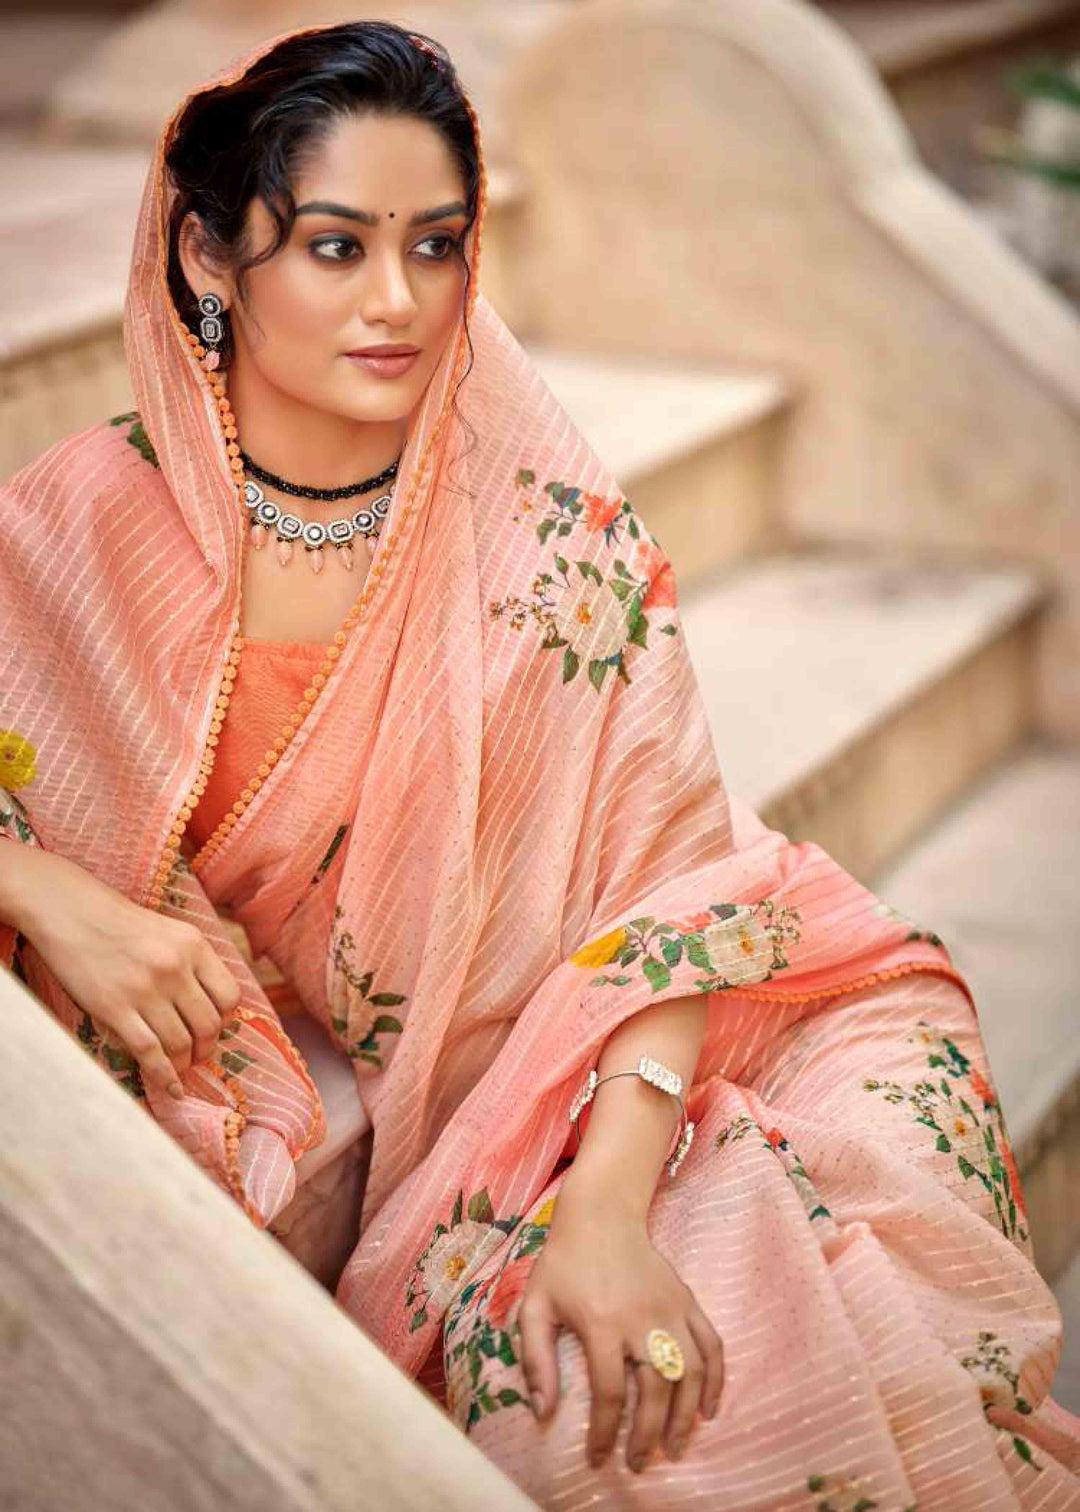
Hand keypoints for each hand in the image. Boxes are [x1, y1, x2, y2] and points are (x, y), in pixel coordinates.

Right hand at [14, 845, 240, 1098]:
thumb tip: (215, 1009)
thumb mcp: (172, 932)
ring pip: (180, 1043)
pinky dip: (164, 1076)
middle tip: (198, 1056)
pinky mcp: (115, 1008)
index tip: (214, 1030)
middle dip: (206, 1049)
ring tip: (180, 1069)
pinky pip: (149, 1051)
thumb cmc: (123, 924)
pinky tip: (171, 1088)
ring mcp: (145, 990)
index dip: (225, 1022)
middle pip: (208, 1025)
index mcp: (194, 946)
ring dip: (184, 1064)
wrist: (73, 913)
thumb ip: (195, 964)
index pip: (229, 997)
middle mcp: (175, 968)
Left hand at [516, 1176, 723, 1472]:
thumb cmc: (564, 1263)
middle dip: (648, 1436)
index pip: (611, 1393)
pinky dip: (716, 1380)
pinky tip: (708, 1409)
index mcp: (602, 1323)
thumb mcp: (535, 1306)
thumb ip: (536, 1359)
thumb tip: (544, 1411)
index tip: (599, 1458)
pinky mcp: (687, 1300)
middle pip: (656, 1391)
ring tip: (675, 1448)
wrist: (602, 1214)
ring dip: (686, 1417)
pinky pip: (712, 1346)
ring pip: (690, 1374)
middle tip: (638, 1463)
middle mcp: (642, 1319)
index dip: (606, 1433)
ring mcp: (671, 1309)